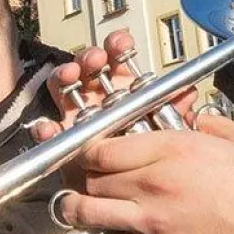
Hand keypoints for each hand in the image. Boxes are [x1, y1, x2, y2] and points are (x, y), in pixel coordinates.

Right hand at [31, 29, 197, 142]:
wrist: (129, 189)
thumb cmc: (145, 152)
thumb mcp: (164, 128)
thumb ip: (174, 110)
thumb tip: (188, 93)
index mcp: (122, 87)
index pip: (117, 58)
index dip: (117, 46)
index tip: (122, 44)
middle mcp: (97, 96)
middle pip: (87, 66)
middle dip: (90, 57)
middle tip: (97, 60)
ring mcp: (77, 113)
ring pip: (63, 85)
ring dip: (65, 75)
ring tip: (71, 75)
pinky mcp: (61, 137)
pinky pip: (47, 129)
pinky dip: (45, 127)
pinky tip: (49, 126)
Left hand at [57, 114, 233, 233]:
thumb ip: (214, 125)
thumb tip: (199, 120)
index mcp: (175, 148)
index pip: (104, 146)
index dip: (88, 151)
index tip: (86, 155)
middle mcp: (156, 182)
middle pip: (92, 179)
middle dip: (84, 181)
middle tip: (85, 183)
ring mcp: (154, 221)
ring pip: (92, 214)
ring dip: (82, 213)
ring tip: (77, 212)